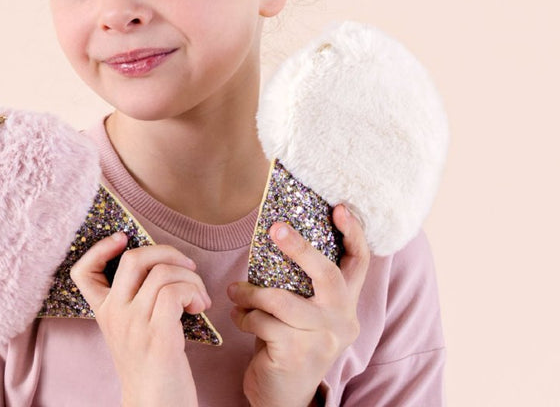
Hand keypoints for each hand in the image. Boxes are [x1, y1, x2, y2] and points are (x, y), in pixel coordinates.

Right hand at [70, 232, 209, 406]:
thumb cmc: (153, 367)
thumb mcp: (132, 330)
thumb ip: (135, 300)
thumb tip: (160, 261)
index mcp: (104, 312)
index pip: (83, 271)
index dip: (100, 248)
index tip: (123, 238)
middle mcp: (114, 315)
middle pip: (134, 258)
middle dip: (168, 252)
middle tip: (187, 267)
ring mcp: (134, 326)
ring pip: (163, 273)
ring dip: (191, 278)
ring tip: (199, 298)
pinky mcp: (158, 336)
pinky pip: (175, 292)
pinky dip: (193, 292)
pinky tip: (199, 307)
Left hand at [228, 205, 369, 406]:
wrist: (284, 396)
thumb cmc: (289, 340)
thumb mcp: (304, 310)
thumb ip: (301, 282)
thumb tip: (277, 232)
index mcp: (346, 304)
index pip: (360, 262)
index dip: (353, 231)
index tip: (339, 206)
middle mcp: (341, 320)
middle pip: (327, 274)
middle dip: (301, 248)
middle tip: (276, 228)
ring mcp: (321, 340)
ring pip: (281, 300)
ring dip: (250, 292)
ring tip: (234, 291)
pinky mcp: (296, 354)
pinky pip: (262, 321)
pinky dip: (244, 316)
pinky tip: (239, 318)